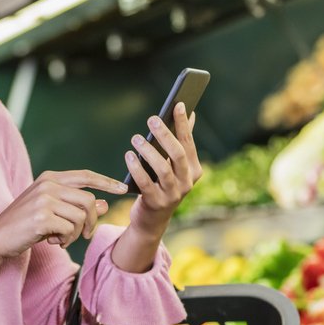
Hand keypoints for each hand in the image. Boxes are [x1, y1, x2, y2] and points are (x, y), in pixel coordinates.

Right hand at [0, 170, 127, 279]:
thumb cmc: (25, 225)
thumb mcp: (53, 212)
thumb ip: (77, 206)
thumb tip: (104, 204)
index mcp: (50, 178)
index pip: (85, 176)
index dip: (106, 182)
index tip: (123, 189)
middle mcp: (48, 184)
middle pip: (89, 200)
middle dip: (91, 221)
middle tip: (84, 234)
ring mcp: (44, 200)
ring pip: (80, 217)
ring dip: (75, 234)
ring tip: (61, 238)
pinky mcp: (42, 217)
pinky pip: (69, 230)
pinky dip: (65, 240)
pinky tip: (52, 242)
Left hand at [125, 102, 201, 234]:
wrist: (153, 219)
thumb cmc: (162, 185)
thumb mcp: (175, 166)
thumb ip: (182, 142)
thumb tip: (190, 113)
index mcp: (194, 170)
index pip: (188, 143)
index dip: (183, 124)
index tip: (178, 105)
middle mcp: (187, 182)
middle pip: (177, 154)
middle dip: (165, 135)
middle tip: (152, 119)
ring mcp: (173, 195)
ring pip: (162, 169)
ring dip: (148, 152)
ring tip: (136, 138)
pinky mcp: (156, 203)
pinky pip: (145, 183)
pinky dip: (136, 168)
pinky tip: (129, 155)